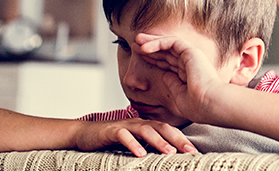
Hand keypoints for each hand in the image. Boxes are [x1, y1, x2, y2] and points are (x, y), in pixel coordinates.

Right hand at [75, 118, 197, 157]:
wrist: (84, 133)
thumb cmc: (112, 140)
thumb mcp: (135, 143)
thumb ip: (150, 146)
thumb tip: (169, 155)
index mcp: (147, 125)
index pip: (169, 130)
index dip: (182, 139)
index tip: (195, 151)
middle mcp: (139, 123)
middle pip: (162, 128)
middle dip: (177, 139)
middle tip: (190, 151)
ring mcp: (125, 126)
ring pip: (146, 130)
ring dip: (159, 142)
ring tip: (170, 153)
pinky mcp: (111, 131)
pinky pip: (123, 136)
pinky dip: (133, 144)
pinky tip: (140, 154)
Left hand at [136, 34, 224, 123]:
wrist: (209, 104)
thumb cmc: (198, 106)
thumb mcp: (179, 96)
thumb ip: (172, 84)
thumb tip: (165, 75)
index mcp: (188, 74)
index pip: (169, 62)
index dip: (154, 59)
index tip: (141, 57)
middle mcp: (190, 64)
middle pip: (167, 52)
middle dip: (150, 48)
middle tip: (135, 45)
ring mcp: (192, 57)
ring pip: (169, 44)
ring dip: (152, 41)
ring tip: (136, 41)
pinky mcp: (191, 52)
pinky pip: (172, 42)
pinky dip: (158, 43)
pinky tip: (144, 47)